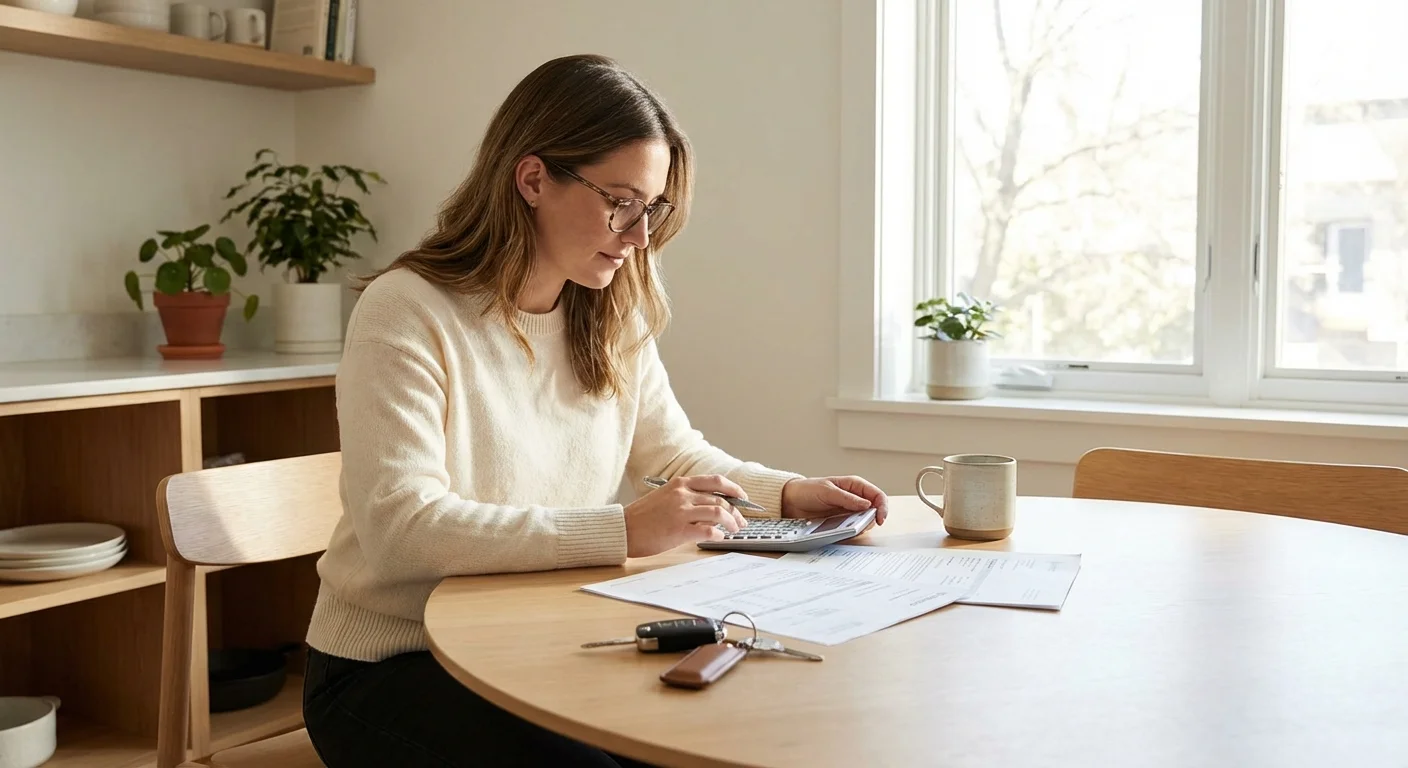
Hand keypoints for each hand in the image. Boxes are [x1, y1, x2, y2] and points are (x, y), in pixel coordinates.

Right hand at [623, 474, 749, 557]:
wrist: (624, 529)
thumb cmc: (643, 516)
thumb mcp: (665, 496)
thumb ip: (687, 496)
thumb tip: (711, 505)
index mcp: (680, 484)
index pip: (716, 481)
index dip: (735, 489)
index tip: (743, 498)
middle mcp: (683, 494)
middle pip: (721, 500)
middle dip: (736, 512)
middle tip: (741, 521)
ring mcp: (681, 511)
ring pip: (719, 513)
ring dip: (731, 523)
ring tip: (734, 530)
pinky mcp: (679, 529)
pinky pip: (708, 531)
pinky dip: (719, 534)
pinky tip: (719, 538)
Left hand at [780, 476, 888, 525]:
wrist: (790, 502)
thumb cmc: (808, 490)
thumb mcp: (827, 491)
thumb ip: (847, 498)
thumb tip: (867, 505)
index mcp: (854, 486)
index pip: (877, 495)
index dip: (882, 507)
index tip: (879, 519)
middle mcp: (855, 499)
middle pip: (874, 511)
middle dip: (872, 519)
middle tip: (862, 525)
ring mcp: (848, 512)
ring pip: (865, 522)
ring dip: (861, 527)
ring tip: (849, 527)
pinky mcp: (841, 523)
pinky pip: (853, 530)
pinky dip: (852, 532)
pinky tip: (844, 531)